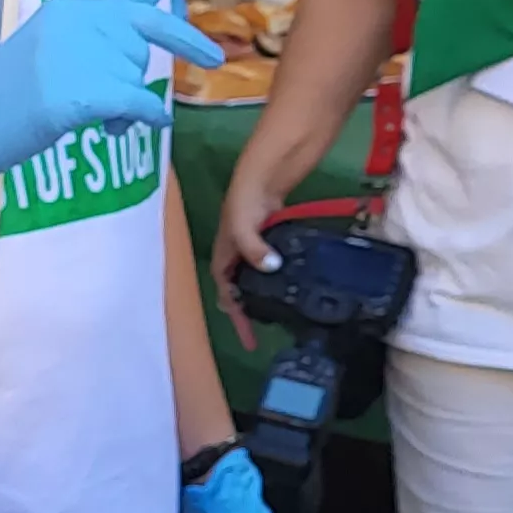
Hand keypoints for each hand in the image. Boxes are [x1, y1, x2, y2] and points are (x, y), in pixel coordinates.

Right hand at [0, 0, 220, 199]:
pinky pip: (135, 103)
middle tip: (111, 108)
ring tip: (98, 121)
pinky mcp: (77, 93)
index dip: (180, 34)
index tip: (211, 56)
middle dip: (131, 80)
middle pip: (138, 53)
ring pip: (135, 79)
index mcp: (70, 9)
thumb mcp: (54, 41)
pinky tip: (143, 125)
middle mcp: (77, 25)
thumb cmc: (7, 91)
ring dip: (127, 106)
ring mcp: (76, 58)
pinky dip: (145, 116)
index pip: (139, 11)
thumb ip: (106, 16)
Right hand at [209, 166, 281, 350]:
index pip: (226, 293)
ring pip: (254, 279)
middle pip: (237, 290)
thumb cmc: (244, 199)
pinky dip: (276, 278)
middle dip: (245, 312)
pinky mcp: (269, 240)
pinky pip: (269, 265)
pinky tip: (289, 283)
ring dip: (260, 296)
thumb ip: (254, 250)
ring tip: (274, 316)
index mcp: (223, 256)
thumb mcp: (243, 228)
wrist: (261, 171)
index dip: (236, 316)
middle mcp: (235, 255)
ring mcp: (253, 247)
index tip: (248, 340)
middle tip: (259, 335)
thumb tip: (271, 268)